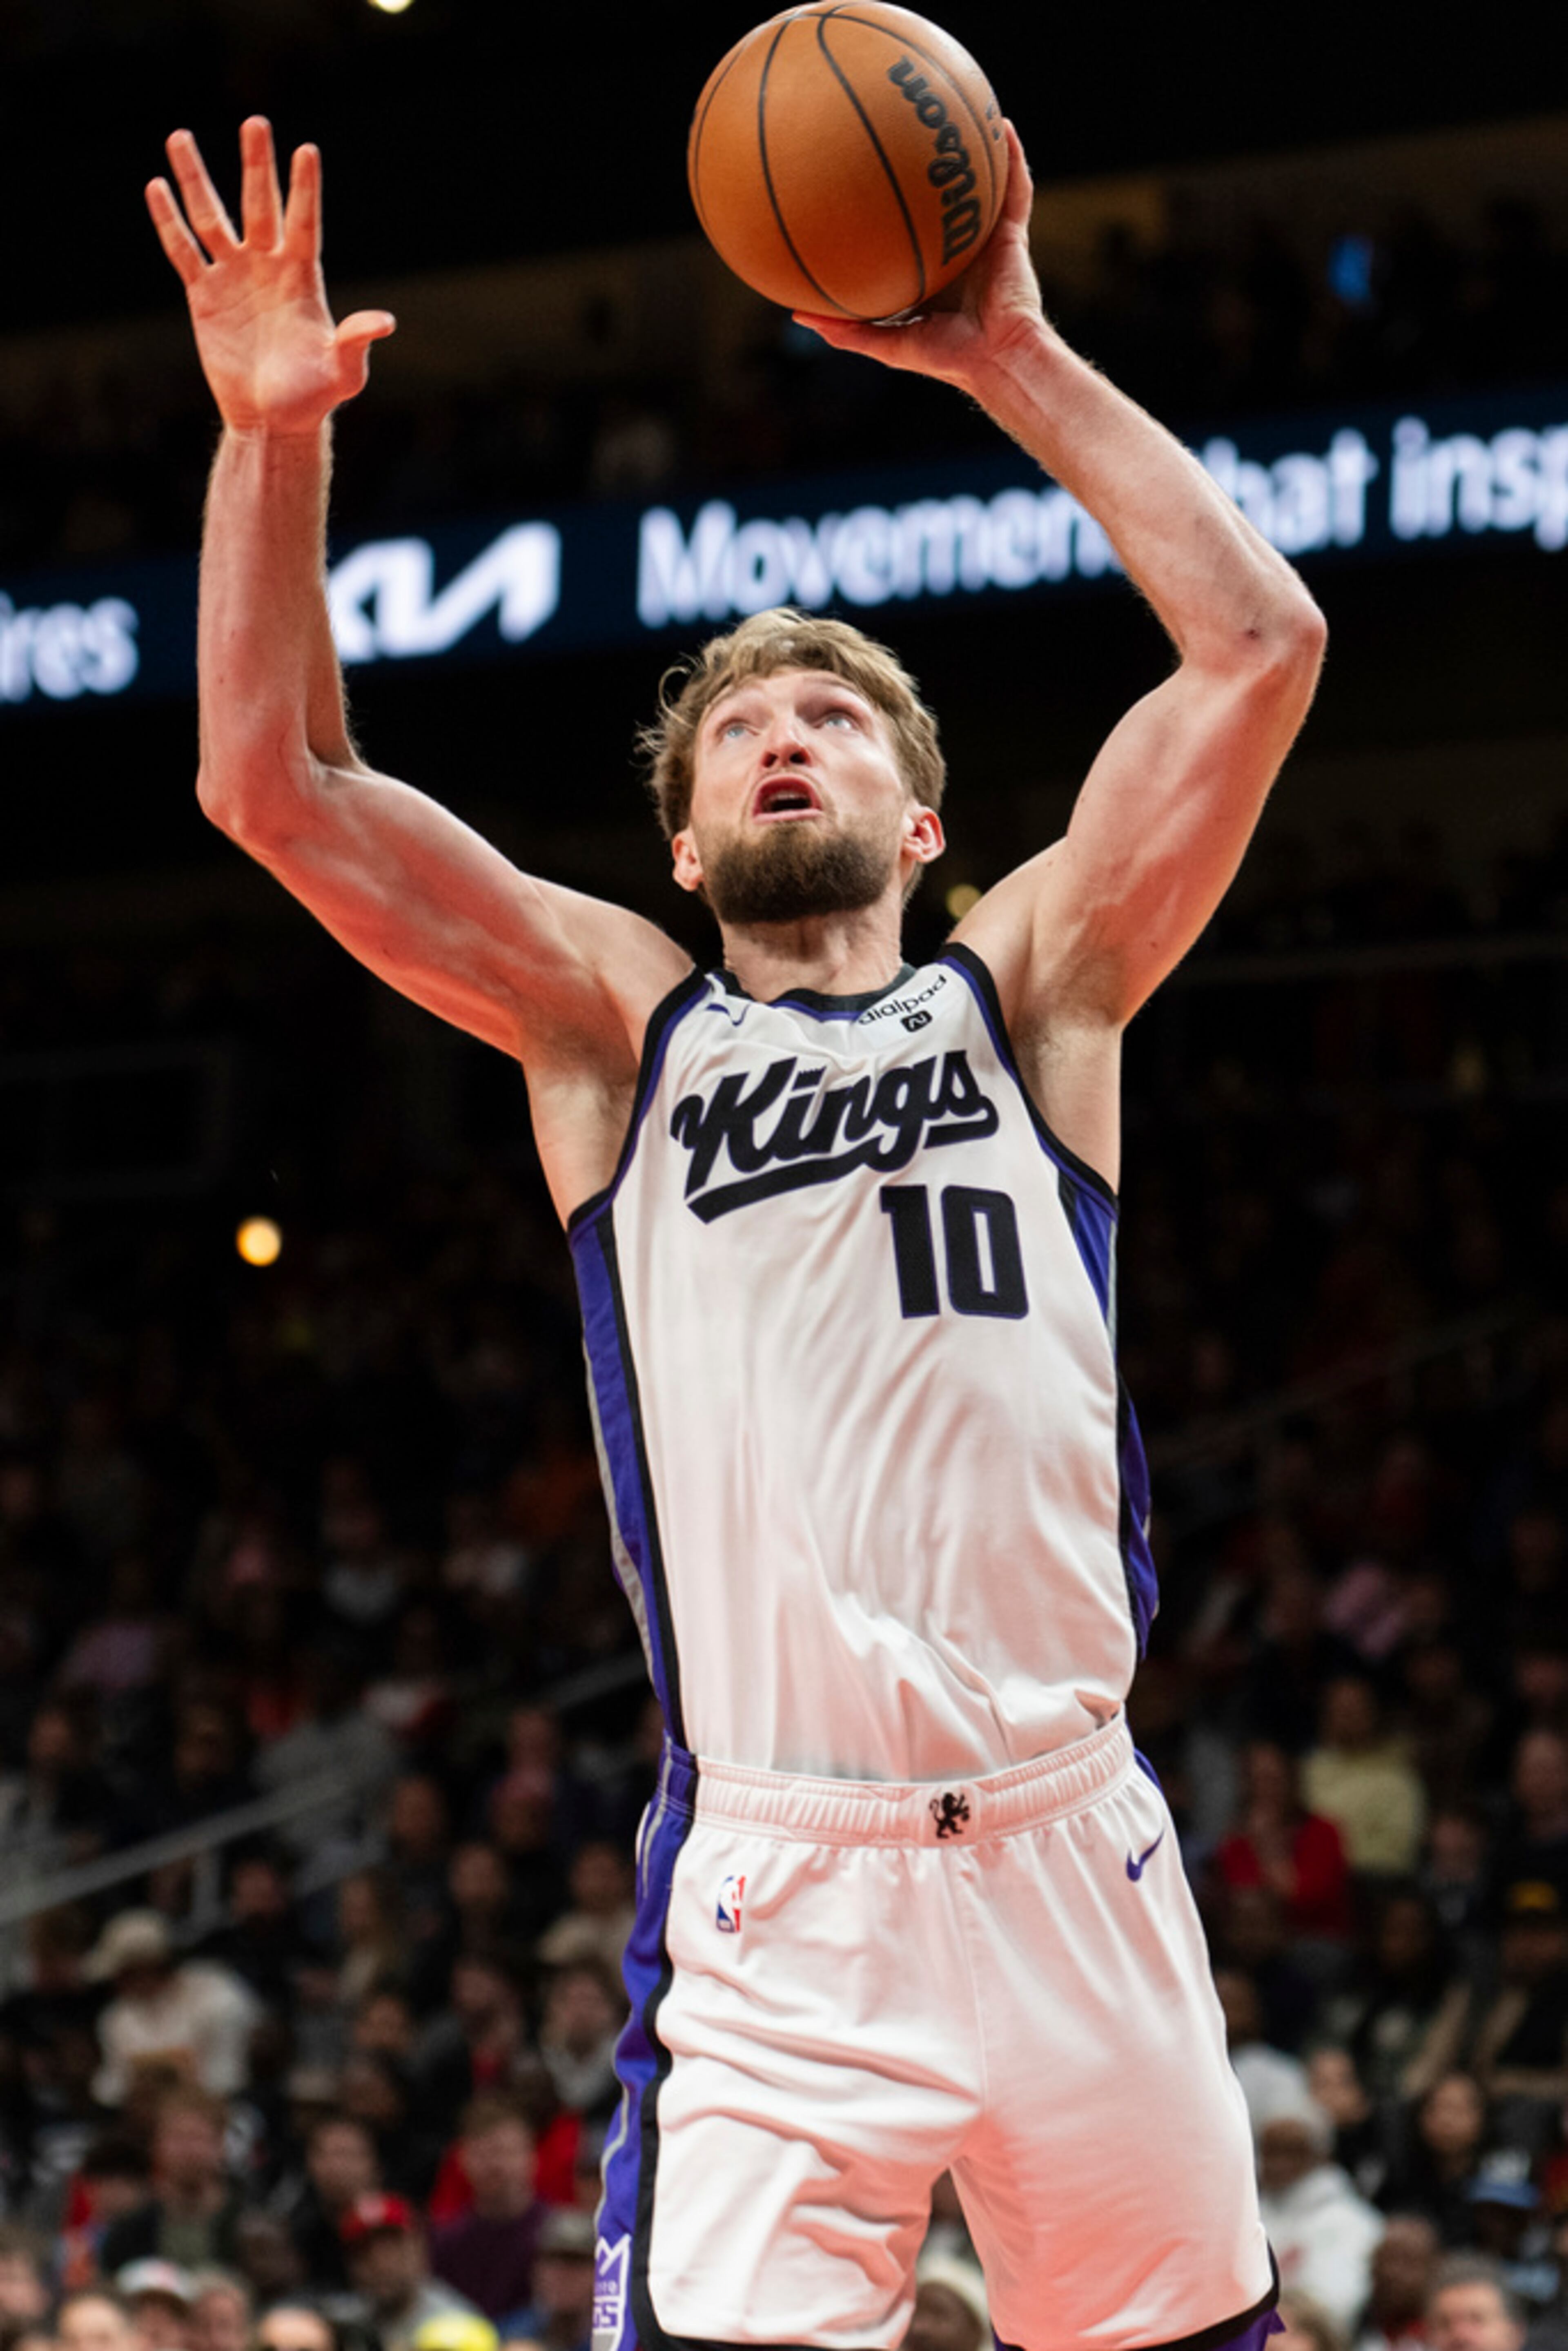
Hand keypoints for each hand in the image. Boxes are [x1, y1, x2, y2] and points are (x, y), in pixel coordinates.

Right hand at [146, 117, 394, 436]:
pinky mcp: (204, 295)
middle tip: (255, 122)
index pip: (305, 222)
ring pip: (212, 217)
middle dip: (257, 165)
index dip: (304, 188)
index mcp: (303, 278)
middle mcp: (267, 267)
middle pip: (260, 204)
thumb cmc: (313, 398)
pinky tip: (156, 187)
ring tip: (179, 136)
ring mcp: (234, 276)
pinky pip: (184, 251)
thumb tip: (384, 323)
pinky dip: (169, 222)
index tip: (306, 150)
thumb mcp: (343, 373)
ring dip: (196, 179)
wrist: (273, 421)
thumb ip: (357, 342)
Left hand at [792, 122, 1045, 387]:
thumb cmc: (947, 357)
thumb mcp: (887, 344)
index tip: (857, 174)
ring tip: (955, 106)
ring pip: (978, 184)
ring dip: (970, 148)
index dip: (886, 203)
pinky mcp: (1012, 235)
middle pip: (939, 196)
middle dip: (925, 162)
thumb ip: (847, 330)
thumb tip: (796, 316)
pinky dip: (1013, 156)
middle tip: (898, 125)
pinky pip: (1015, 188)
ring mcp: (986, 238)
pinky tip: (1001, 123)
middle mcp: (958, 247)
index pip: (908, 228)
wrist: (995, 359)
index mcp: (931, 269)